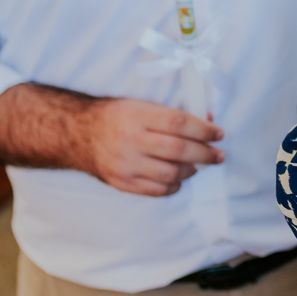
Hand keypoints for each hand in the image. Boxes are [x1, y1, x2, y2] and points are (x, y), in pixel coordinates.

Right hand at [82, 99, 223, 196]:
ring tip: (198, 166)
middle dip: (205, 154)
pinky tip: (179, 178)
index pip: (178, 123)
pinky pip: (157, 190)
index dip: (203, 129)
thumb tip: (208, 120)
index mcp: (138, 116)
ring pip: (170, 173)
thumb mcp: (142, 106)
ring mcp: (126, 164)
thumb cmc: (117, 117)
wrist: (77, 134)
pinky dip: (174, 185)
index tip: (218, 133)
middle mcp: (131, 140)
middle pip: (178, 150)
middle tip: (218, 155)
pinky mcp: (122, 182)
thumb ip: (173, 115)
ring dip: (191, 170)